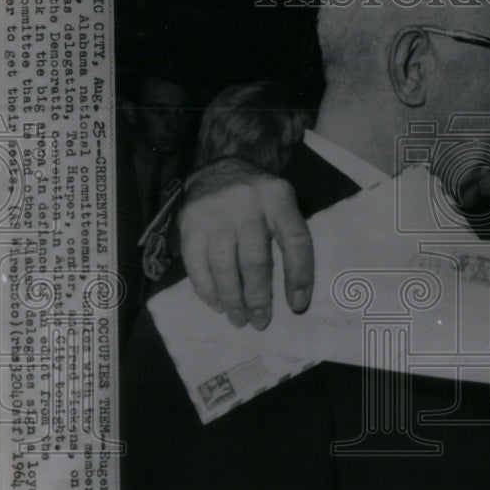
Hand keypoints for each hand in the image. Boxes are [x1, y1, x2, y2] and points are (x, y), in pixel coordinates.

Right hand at [178, 158, 312, 328]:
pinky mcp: (190, 222)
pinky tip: (217, 304)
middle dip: (258, 298)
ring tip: (239, 319)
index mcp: (279, 198)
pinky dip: (207, 289)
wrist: (220, 168)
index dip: (299, 276)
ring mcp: (215, 212)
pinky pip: (196, 264)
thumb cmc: (259, 198)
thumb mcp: (282, 203)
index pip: (295, 241)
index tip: (297, 305)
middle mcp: (247, 203)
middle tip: (260, 321)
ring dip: (232, 299)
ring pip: (224, 265)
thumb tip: (295, 294)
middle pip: (255, 259)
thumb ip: (288, 236)